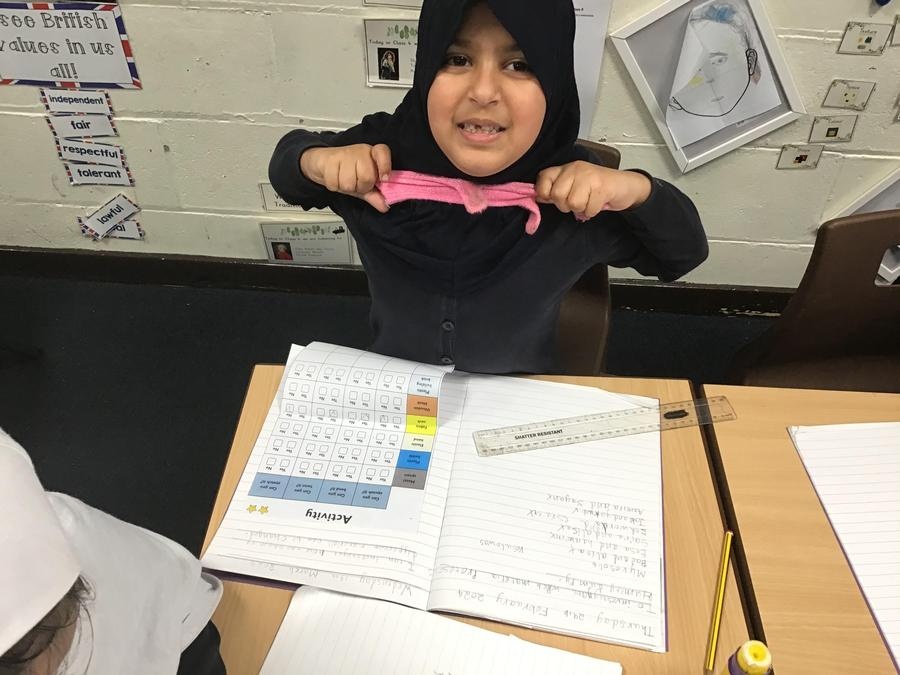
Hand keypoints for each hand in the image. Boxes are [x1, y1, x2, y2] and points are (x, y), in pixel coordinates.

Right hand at [300, 143, 391, 212]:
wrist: (322, 163)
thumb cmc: (345, 172)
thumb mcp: (363, 184)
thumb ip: (375, 195)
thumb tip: (385, 206)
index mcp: (372, 155)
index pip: (382, 152)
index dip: (385, 166)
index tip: (384, 179)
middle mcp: (360, 152)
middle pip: (367, 177)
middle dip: (360, 187)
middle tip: (355, 182)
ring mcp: (345, 154)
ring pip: (349, 183)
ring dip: (345, 188)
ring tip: (343, 180)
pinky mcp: (330, 159)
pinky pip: (334, 182)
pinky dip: (334, 186)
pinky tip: (334, 178)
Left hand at [535, 162, 651, 219]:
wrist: (627, 186)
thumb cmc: (597, 188)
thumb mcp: (574, 185)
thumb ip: (556, 189)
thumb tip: (538, 198)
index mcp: (566, 168)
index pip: (543, 178)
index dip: (545, 193)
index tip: (553, 198)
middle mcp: (576, 169)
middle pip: (558, 196)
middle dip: (566, 205)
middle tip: (578, 202)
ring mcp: (590, 177)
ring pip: (573, 204)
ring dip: (581, 209)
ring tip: (589, 202)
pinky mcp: (602, 188)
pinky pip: (588, 209)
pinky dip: (592, 212)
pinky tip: (598, 204)